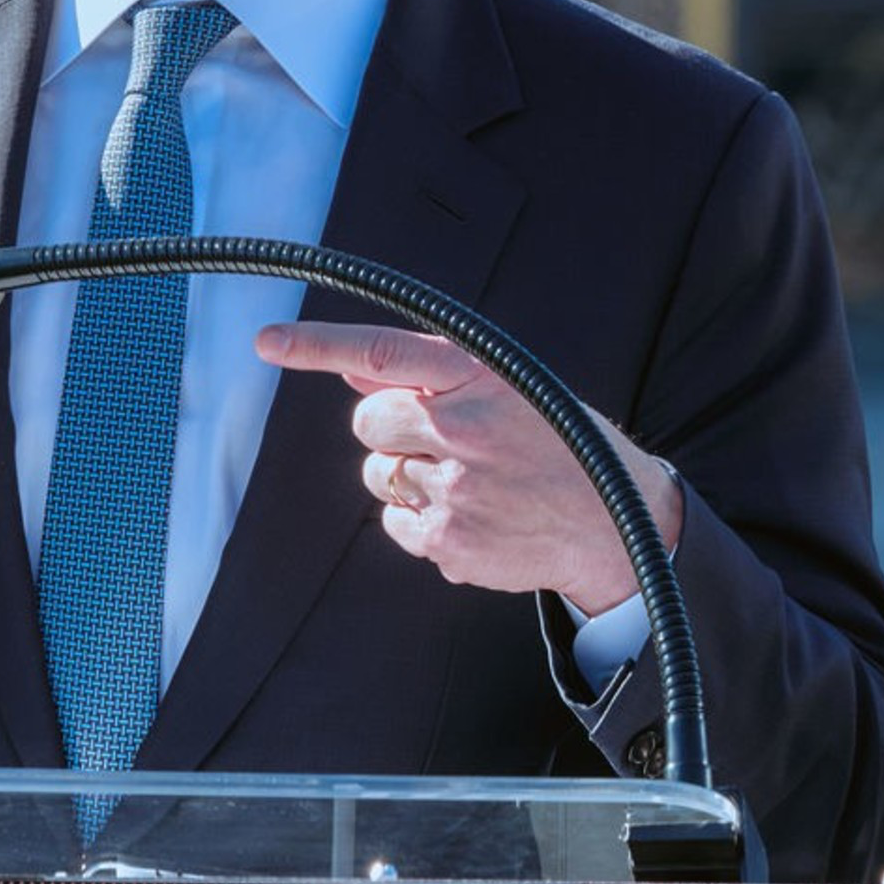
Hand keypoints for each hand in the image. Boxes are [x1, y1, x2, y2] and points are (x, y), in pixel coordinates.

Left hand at [255, 322, 684, 610]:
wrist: (616, 526)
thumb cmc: (561, 447)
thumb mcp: (511, 392)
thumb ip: (432, 380)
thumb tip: (353, 370)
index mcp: (481, 378)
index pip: (384, 353)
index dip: (319, 346)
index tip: (267, 341)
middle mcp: (463, 428)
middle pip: (368, 422)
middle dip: (390, 430)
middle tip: (444, 441)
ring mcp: (454, 489)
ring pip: (378, 476)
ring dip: (408, 478)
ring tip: (472, 484)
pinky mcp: (449, 541)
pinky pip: (396, 525)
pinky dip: (422, 522)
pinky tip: (473, 518)